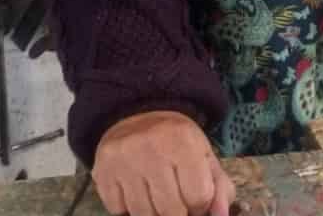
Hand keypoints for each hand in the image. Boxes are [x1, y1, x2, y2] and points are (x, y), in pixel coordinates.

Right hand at [92, 111, 234, 215]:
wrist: (137, 116)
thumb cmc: (177, 143)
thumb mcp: (205, 157)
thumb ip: (221, 190)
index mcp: (183, 142)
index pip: (199, 197)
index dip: (199, 205)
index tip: (194, 197)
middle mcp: (151, 149)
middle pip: (171, 211)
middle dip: (178, 212)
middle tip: (176, 201)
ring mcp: (123, 162)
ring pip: (144, 215)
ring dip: (154, 213)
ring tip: (157, 197)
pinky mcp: (102, 172)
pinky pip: (119, 211)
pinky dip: (129, 209)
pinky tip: (136, 192)